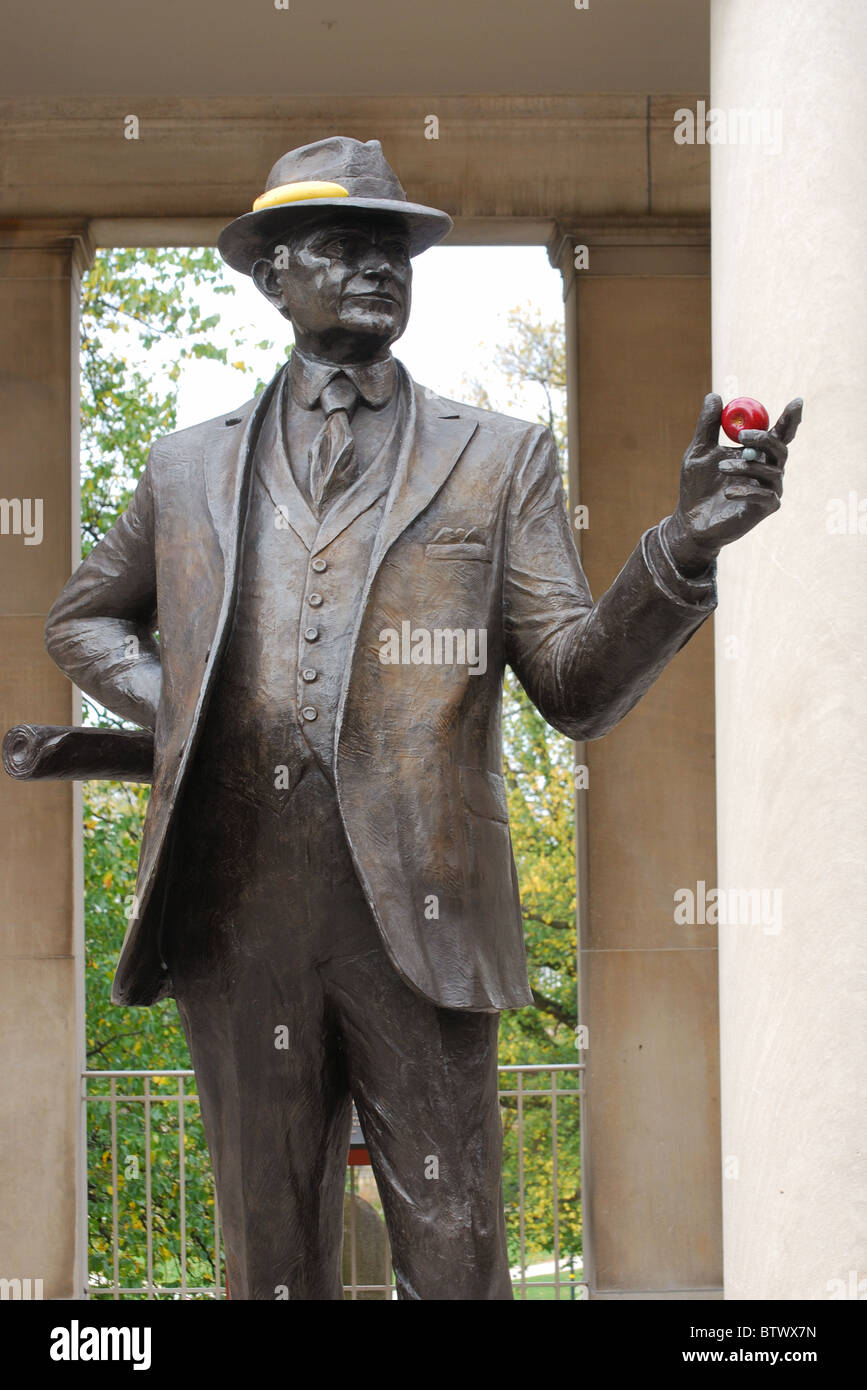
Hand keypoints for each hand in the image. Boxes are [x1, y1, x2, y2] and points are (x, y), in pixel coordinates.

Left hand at [663, 393, 802, 573]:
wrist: (689, 520)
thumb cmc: (696, 486)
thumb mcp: (699, 451)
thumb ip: (708, 425)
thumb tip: (716, 397)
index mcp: (757, 453)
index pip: (779, 433)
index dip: (790, 418)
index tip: (797, 402)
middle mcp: (768, 469)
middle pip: (780, 448)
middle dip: (765, 438)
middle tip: (743, 435)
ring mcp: (769, 489)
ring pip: (771, 470)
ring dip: (746, 466)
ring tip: (721, 468)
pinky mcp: (765, 509)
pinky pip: (765, 495)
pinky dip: (746, 490)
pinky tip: (728, 492)